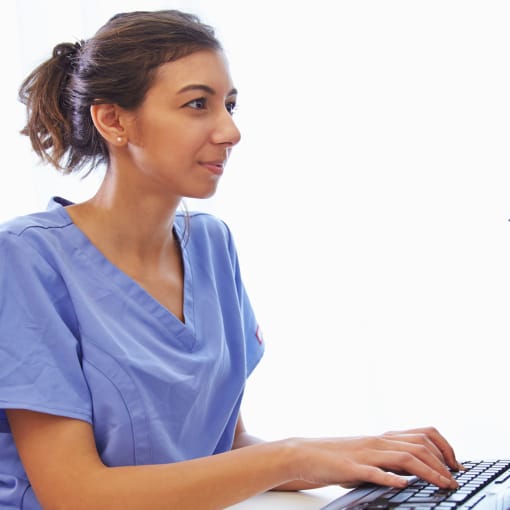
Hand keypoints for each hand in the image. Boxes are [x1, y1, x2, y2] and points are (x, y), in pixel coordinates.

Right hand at [289, 426, 460, 489]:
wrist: (305, 454)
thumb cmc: (336, 456)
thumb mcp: (367, 454)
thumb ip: (388, 458)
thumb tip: (413, 472)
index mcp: (382, 438)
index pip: (422, 434)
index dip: (444, 447)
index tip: (456, 465)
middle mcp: (377, 442)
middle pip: (419, 445)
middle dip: (443, 463)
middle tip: (455, 480)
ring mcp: (365, 454)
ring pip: (403, 457)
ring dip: (428, 472)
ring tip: (443, 485)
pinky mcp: (351, 467)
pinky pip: (374, 471)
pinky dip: (391, 477)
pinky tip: (403, 484)